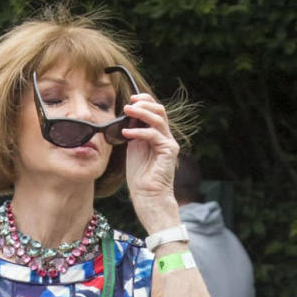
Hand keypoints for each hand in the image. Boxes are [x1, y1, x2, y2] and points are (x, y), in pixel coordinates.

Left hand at [122, 92, 179, 228]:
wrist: (148, 197)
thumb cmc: (140, 178)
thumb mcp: (133, 149)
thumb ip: (134, 133)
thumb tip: (128, 116)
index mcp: (158, 135)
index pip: (155, 111)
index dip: (145, 101)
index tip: (130, 100)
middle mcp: (166, 137)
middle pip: (160, 110)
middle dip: (144, 103)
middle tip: (128, 104)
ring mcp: (169, 143)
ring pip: (158, 118)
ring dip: (141, 112)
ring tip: (126, 111)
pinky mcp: (169, 151)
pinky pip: (153, 134)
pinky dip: (139, 132)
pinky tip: (126, 133)